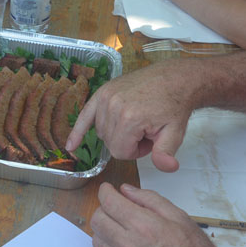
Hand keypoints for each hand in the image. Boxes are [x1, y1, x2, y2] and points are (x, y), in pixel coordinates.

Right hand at [65, 62, 195, 170]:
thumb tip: (167, 167)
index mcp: (129, 118)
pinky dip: (77, 131)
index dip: (136, 152)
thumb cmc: (174, 105)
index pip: (120, 152)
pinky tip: (70, 146)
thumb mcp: (175, 132)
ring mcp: (106, 97)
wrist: (174, 79)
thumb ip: (166, 153)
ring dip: (116, 133)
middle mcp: (113, 106)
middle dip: (127, 142)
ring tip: (136, 122)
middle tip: (146, 130)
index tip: (150, 140)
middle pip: (110, 142)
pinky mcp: (103, 91)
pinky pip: (84, 115)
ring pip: (101, 132)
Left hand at [91, 183, 245, 246]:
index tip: (108, 190)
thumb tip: (125, 190)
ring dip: (105, 231)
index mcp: (144, 225)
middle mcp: (129, 245)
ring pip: (96, 241)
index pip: (108, 202)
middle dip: (104, 209)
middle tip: (116, 209)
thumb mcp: (179, 217)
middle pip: (97, 220)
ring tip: (121, 231)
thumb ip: (149, 199)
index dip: (105, 192)